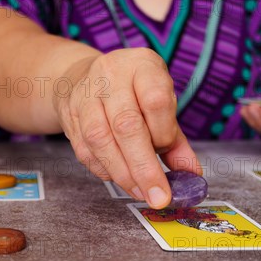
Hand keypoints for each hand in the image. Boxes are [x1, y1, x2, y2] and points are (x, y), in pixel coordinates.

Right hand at [54, 48, 200, 208]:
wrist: (85, 76)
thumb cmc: (132, 91)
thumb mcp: (160, 101)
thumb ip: (175, 139)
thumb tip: (191, 175)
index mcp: (142, 65)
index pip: (156, 100)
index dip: (163, 134)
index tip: (171, 157)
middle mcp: (110, 75)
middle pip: (126, 124)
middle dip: (143, 167)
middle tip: (158, 195)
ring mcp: (84, 94)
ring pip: (100, 139)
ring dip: (122, 173)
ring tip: (140, 191)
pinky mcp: (69, 115)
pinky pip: (84, 150)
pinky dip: (104, 170)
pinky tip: (119, 178)